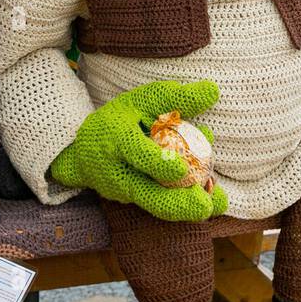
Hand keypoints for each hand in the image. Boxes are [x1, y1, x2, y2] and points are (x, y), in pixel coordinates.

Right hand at [50, 80, 228, 221]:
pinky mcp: (131, 203)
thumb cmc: (122, 118)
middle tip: (205, 206)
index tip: (181, 169)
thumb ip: (177, 98)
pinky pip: (159, 206)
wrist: (86, 149)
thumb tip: (212, 91)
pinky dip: (184, 207)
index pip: (137, 153)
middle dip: (177, 204)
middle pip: (146, 193)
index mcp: (117, 139)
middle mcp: (117, 171)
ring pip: (155, 207)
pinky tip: (209, 202)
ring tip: (214, 206)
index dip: (158, 163)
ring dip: (186, 210)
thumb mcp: (144, 101)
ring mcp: (123, 191)